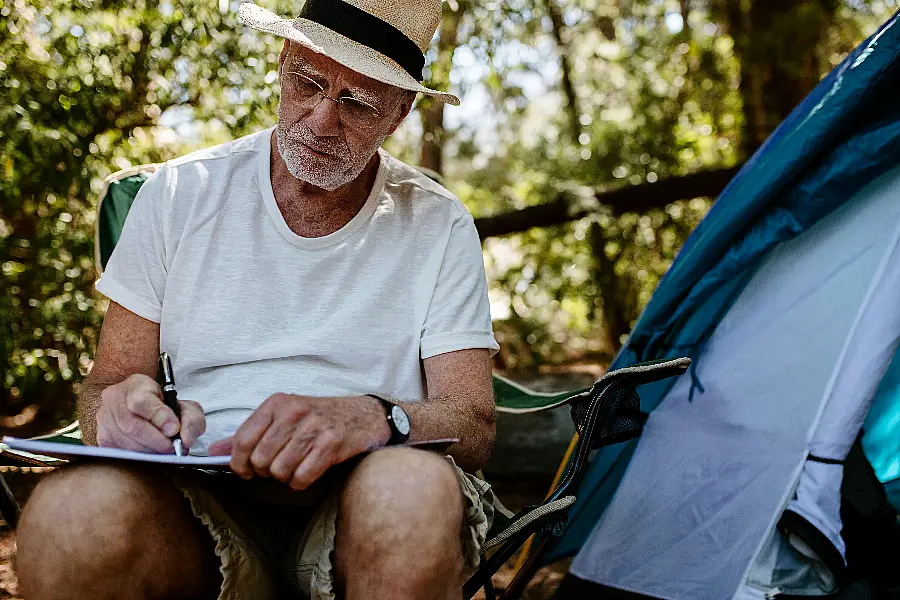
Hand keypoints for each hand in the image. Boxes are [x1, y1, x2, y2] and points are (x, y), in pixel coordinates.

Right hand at [96, 373, 205, 453]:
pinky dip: (139, 457)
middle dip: (156, 441)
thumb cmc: (166, 408)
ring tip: (165, 452)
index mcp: (134, 385)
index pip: (141, 402)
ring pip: (125, 442)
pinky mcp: (102, 438)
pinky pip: (119, 453)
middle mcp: (114, 400)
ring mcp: (104, 420)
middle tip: (173, 448)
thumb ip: (191, 419)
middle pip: (131, 426)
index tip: (174, 429)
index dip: (158, 417)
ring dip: (149, 451)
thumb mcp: (186, 406)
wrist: (145, 408)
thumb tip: (185, 439)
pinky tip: (151, 454)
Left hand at [207, 394, 389, 489]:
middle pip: (260, 460)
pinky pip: (301, 478)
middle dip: (266, 472)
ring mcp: (313, 427)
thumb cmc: (318, 418)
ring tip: (295, 467)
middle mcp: (293, 412)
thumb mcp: (282, 417)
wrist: (363, 415)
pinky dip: (301, 481)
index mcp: (277, 403)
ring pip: (279, 471)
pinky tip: (309, 470)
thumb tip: (213, 453)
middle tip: (277, 467)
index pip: (242, 440)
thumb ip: (247, 435)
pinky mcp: (331, 444)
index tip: (246, 471)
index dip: (239, 464)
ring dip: (285, 477)